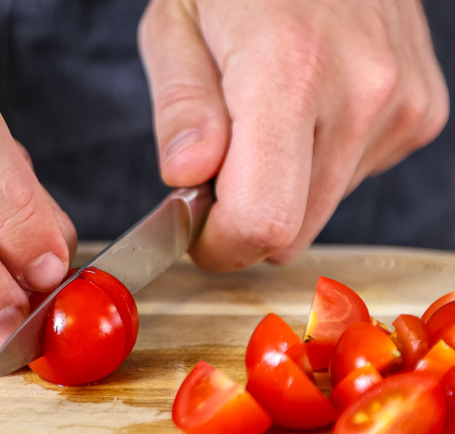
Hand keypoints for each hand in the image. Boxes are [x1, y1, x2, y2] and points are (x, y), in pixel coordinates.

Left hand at [139, 0, 448, 270]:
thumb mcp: (175, 26)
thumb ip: (181, 108)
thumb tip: (190, 178)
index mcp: (289, 73)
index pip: (262, 221)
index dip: (219, 244)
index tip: (196, 229)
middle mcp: (361, 93)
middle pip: (292, 230)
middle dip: (243, 217)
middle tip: (220, 166)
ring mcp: (401, 104)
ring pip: (322, 210)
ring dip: (282, 188)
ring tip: (266, 119)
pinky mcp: (421, 112)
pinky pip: (354, 177)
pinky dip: (320, 163)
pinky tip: (310, 109)